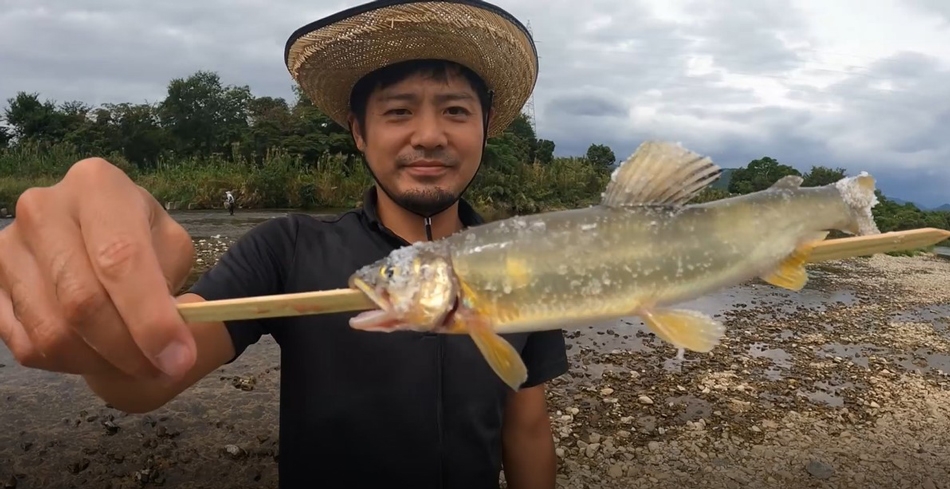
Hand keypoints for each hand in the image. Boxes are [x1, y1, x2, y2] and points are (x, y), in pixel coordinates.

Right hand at [0, 158, 197, 380]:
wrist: (95, 232)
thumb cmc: (139, 237)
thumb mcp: (171, 246)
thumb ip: (171, 288)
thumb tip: (171, 344)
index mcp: (97, 186)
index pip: (120, 259)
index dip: (150, 318)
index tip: (177, 357)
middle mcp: (42, 208)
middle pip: (81, 301)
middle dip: (128, 349)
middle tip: (162, 368)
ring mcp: (7, 247)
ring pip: (51, 332)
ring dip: (101, 363)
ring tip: (134, 362)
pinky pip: (27, 346)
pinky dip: (70, 363)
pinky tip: (97, 352)